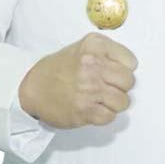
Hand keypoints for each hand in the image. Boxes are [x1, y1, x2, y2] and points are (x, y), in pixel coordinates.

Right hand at [18, 32, 137, 128]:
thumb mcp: (84, 47)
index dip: (124, 68)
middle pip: (129, 81)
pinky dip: (104, 115)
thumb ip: (107, 52)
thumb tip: (130, 66)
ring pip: (123, 101)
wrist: (33, 87)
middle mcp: (92, 65)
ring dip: (115, 103)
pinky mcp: (84, 110)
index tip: (114, 70)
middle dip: (121, 86)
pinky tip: (94, 107)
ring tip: (102, 98)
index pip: (131, 61)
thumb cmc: (60, 67)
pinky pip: (110, 117)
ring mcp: (89, 89)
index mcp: (94, 46)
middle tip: (109, 86)